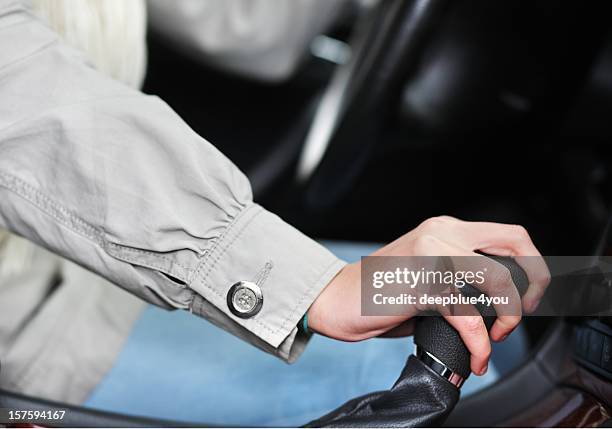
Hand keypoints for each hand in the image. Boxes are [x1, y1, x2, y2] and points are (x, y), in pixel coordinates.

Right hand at [307, 216, 549, 374]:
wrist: (335, 298)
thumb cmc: (377, 292)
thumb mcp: (424, 272)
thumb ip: (457, 277)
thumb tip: (494, 305)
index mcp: (443, 228)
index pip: (507, 234)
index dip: (531, 264)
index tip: (528, 296)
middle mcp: (441, 234)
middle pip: (515, 243)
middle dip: (534, 282)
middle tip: (523, 312)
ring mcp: (431, 256)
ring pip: (497, 280)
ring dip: (508, 316)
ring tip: (494, 338)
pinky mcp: (421, 285)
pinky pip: (467, 316)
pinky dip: (479, 343)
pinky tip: (477, 355)